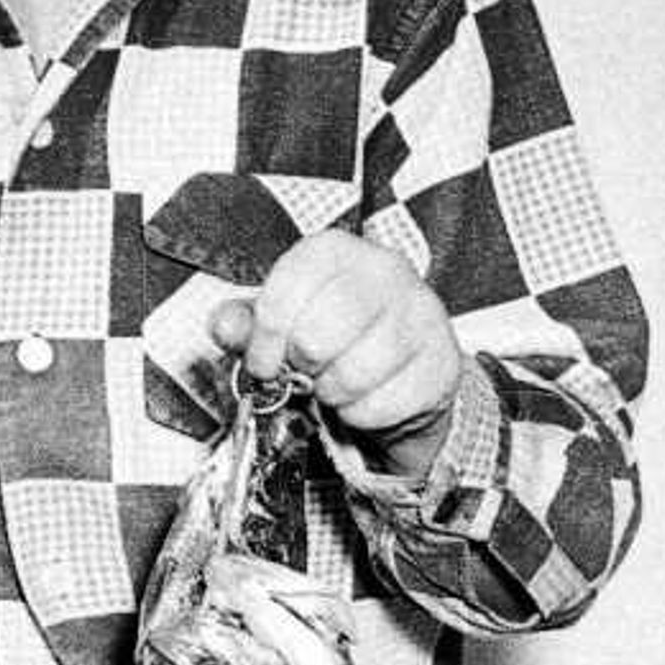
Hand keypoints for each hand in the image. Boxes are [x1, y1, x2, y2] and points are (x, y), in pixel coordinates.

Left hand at [212, 232, 467, 474]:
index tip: (264, 358)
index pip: (283, 295)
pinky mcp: (441, 361)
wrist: (399, 364)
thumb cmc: (333, 332)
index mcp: (334, 251)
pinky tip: (365, 394)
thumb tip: (223, 324)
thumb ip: (244, 321)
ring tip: (334, 380)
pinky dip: (362, 413)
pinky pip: (382, 405)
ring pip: (352, 374)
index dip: (263, 340)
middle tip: (304, 369)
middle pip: (317, 337)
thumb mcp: (281, 318)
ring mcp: (422, 314)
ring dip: (330, 392)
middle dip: (300, 366)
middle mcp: (385, 270)